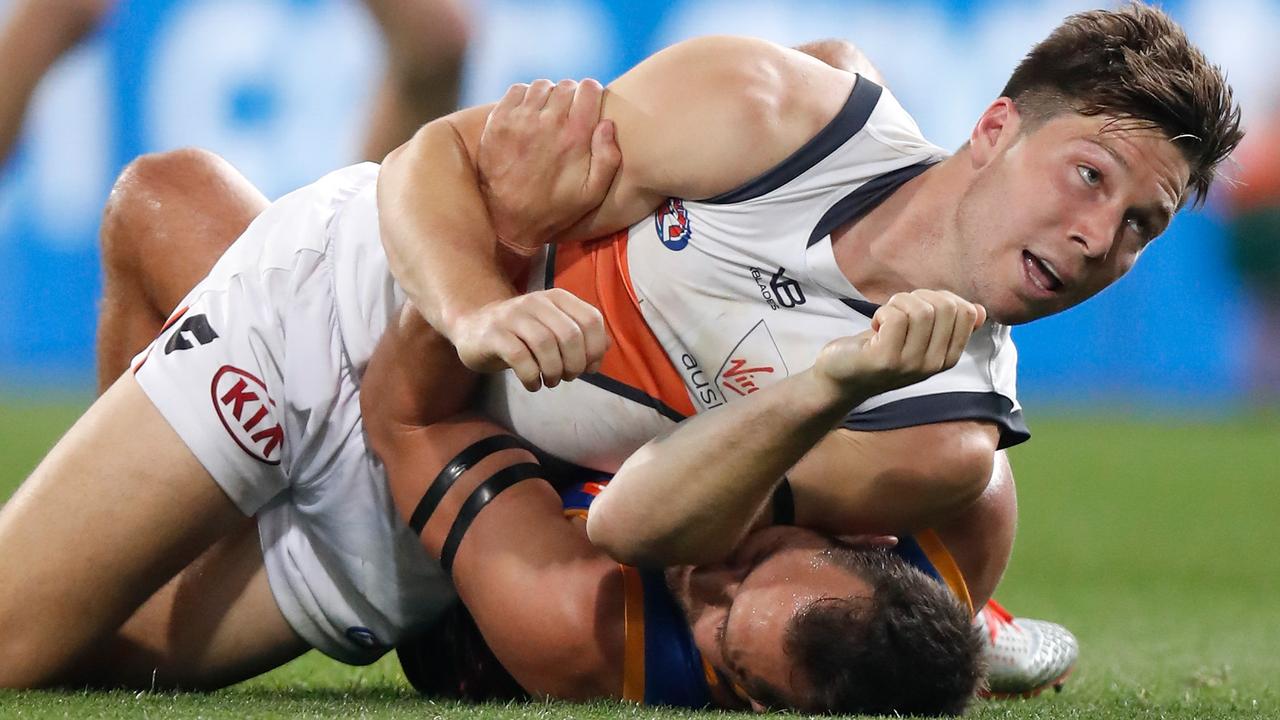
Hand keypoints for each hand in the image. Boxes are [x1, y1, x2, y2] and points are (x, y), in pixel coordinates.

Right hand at [448, 288, 609, 390]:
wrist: (473, 327)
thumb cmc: (521, 334)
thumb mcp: (553, 328)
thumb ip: (581, 336)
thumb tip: (603, 351)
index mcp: (557, 298)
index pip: (591, 320)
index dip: (596, 349)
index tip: (589, 367)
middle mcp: (536, 302)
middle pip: (570, 335)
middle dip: (575, 364)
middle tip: (568, 377)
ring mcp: (512, 317)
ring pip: (546, 345)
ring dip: (554, 371)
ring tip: (550, 381)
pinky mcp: (493, 335)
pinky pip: (520, 358)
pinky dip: (531, 377)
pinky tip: (532, 384)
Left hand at [477, 78, 621, 253]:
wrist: (508, 221)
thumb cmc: (554, 209)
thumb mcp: (592, 194)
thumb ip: (609, 159)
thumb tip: (608, 124)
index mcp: (575, 135)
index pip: (589, 89)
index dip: (592, 94)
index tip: (589, 104)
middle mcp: (548, 121)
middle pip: (566, 86)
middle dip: (571, 96)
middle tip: (569, 113)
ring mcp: (520, 119)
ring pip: (542, 86)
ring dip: (548, 96)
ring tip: (548, 114)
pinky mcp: (498, 121)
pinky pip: (517, 91)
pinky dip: (525, 98)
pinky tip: (529, 115)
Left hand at [814, 289, 986, 398]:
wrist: (841, 377)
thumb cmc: (880, 349)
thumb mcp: (919, 338)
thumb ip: (948, 325)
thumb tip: (979, 311)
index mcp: (948, 357)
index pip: (966, 312)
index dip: (940, 297)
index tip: (917, 308)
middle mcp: (933, 365)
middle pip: (945, 307)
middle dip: (919, 296)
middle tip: (897, 310)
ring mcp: (910, 365)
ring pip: (920, 310)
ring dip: (897, 303)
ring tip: (884, 318)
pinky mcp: (885, 360)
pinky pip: (896, 317)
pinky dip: (882, 312)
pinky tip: (874, 326)